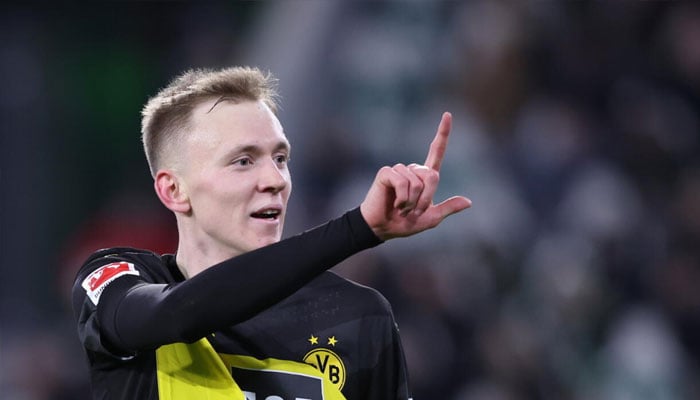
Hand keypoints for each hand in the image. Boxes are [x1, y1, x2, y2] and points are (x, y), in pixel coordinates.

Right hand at [360, 112, 471, 239]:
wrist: (383, 229)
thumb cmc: (404, 224)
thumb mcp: (431, 218)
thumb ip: (448, 208)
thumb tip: (468, 202)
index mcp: (424, 178)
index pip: (436, 151)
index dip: (443, 134)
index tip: (448, 114)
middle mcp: (412, 170)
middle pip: (432, 175)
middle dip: (426, 198)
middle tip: (413, 211)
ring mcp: (399, 170)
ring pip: (417, 181)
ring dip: (412, 201)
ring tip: (401, 208)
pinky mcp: (386, 173)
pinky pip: (402, 182)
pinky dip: (402, 198)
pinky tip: (395, 204)